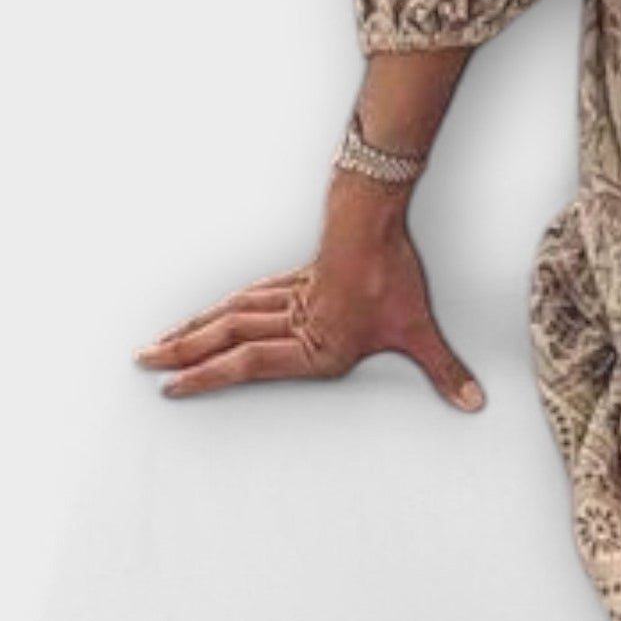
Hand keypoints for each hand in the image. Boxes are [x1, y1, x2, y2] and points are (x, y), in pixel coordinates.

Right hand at [133, 175, 486, 410]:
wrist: (375, 219)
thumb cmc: (394, 276)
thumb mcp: (420, 331)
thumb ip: (444, 370)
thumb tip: (474, 400)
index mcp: (315, 345)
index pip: (249, 364)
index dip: (208, 375)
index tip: (174, 386)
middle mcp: (294, 323)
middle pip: (227, 336)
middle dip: (185, 352)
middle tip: (146, 363)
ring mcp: (290, 298)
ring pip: (231, 314)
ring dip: (195, 328)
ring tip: (162, 341)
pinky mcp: (296, 279)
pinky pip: (249, 297)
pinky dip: (223, 307)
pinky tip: (212, 311)